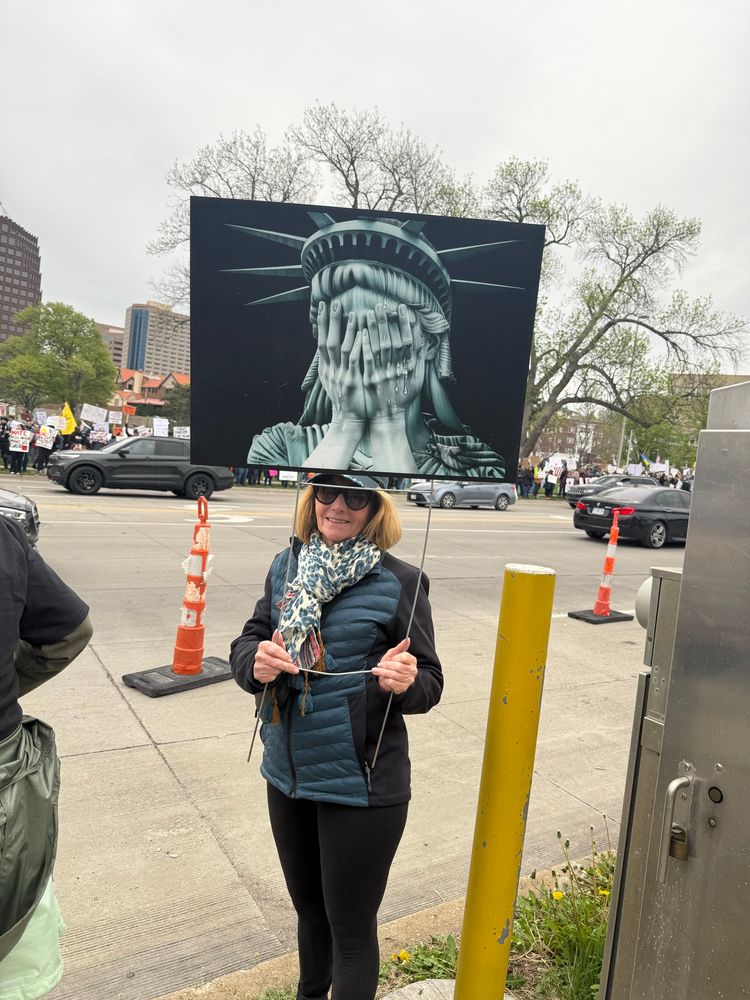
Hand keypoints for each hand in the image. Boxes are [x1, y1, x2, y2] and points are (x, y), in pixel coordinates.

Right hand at [253, 630, 297, 682]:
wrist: (259, 664)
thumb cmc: (270, 654)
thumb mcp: (275, 646)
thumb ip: (278, 640)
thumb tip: (277, 631)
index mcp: (263, 646)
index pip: (276, 650)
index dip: (285, 656)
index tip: (291, 660)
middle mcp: (259, 655)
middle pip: (276, 662)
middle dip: (287, 666)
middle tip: (295, 669)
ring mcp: (258, 666)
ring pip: (275, 670)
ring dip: (280, 670)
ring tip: (280, 668)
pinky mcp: (258, 675)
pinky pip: (271, 677)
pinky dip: (275, 676)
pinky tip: (274, 672)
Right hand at [316, 300, 365, 421]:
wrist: (348, 421)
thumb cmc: (345, 399)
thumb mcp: (334, 380)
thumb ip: (333, 363)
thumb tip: (330, 345)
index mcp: (326, 369)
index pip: (321, 342)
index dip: (322, 323)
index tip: (324, 306)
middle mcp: (331, 371)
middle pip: (329, 342)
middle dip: (331, 322)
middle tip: (334, 303)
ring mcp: (342, 377)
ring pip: (343, 349)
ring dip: (347, 331)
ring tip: (352, 313)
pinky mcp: (353, 383)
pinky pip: (356, 362)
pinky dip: (359, 347)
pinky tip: (364, 334)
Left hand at [362, 303, 422, 421]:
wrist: (389, 417)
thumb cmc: (404, 396)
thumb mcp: (418, 378)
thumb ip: (420, 358)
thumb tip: (424, 338)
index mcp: (410, 368)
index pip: (410, 341)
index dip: (407, 324)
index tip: (403, 308)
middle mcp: (397, 369)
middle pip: (393, 341)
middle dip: (389, 322)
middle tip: (383, 304)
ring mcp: (383, 375)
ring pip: (380, 348)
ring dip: (375, 329)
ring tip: (370, 312)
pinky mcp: (370, 380)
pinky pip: (367, 361)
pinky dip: (366, 346)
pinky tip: (362, 332)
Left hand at [371, 637, 416, 693]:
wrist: (390, 679)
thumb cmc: (392, 665)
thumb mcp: (394, 655)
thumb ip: (400, 647)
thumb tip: (407, 639)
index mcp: (412, 661)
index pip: (404, 657)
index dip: (395, 658)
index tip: (388, 659)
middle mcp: (413, 670)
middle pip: (399, 666)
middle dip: (386, 666)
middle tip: (378, 665)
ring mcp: (409, 679)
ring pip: (395, 675)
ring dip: (383, 673)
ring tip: (376, 671)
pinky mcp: (403, 687)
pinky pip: (393, 683)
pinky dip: (386, 680)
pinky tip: (384, 679)